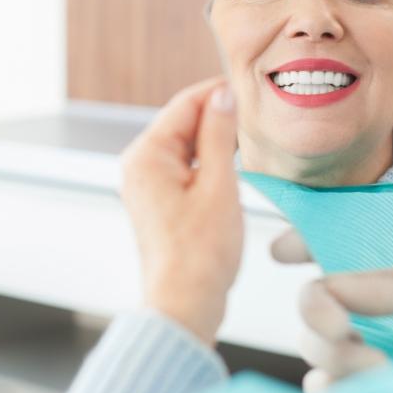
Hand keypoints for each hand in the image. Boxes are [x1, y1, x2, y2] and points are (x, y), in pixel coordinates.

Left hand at [121, 78, 242, 345]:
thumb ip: (219, 135)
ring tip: (247, 141)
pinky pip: (182, 167)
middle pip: (181, 123)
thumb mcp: (219, 185)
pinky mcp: (157, 200)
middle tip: (253, 117)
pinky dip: (206, 162)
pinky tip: (229, 166)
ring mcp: (146, 184)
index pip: (183, 105)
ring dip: (213, 140)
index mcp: (146, 156)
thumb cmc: (201, 253)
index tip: (247, 89)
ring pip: (184, 146)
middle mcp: (139, 165)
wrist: (184, 303)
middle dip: (216, 117)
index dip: (216, 93)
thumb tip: (222, 97)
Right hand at [272, 228, 392, 392]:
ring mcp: (358, 350)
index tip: (281, 250)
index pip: (335, 247)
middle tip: (342, 329)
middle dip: (316, 310)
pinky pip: (321, 388)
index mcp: (385, 272)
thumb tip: (333, 283)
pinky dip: (330, 390)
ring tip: (381, 370)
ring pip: (312, 344)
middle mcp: (364, 308)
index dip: (303, 242)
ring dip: (335, 356)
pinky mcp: (357, 390)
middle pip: (312, 298)